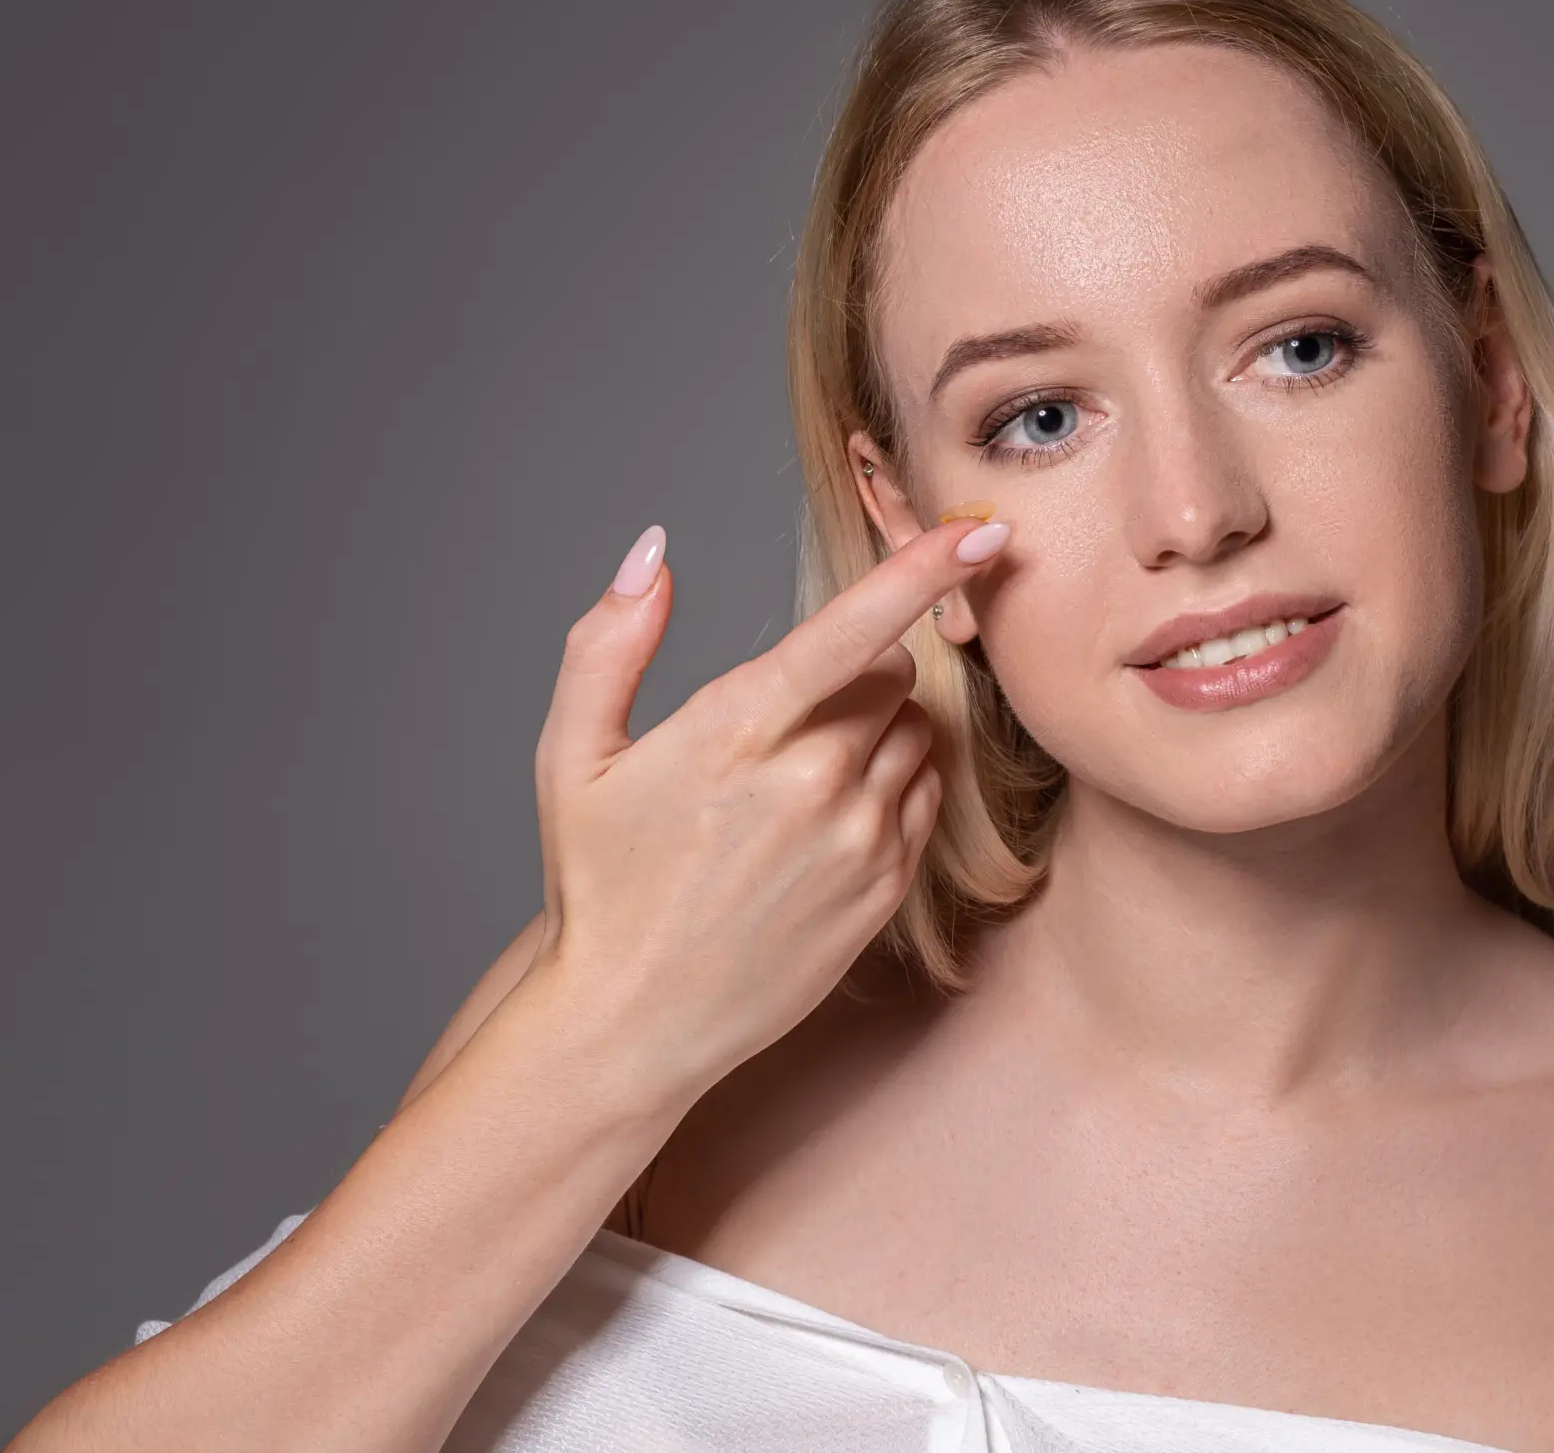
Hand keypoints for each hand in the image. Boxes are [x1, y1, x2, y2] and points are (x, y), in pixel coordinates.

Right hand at [519, 513, 1011, 1101]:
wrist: (631, 1022)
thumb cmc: (599, 884)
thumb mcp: (571, 757)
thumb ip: (610, 642)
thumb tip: (652, 552)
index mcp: (736, 734)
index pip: (855, 628)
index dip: (926, 568)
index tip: (982, 530)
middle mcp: (811, 783)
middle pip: (888, 675)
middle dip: (852, 672)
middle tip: (783, 720)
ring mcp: (856, 841)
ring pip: (912, 732)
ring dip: (875, 730)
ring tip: (797, 777)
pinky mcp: (885, 888)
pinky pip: (922, 795)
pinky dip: (890, 786)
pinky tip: (824, 820)